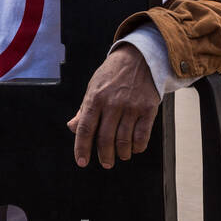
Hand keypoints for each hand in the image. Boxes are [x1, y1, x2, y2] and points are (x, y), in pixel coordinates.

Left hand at [67, 45, 158, 168]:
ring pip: (124, 140)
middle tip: (106, 163)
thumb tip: (72, 128)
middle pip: (105, 138)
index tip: (82, 162)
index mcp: (95, 98)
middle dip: (105, 156)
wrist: (139, 57)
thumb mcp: (93, 88)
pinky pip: (143, 135)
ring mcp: (131, 106)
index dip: (81, 148)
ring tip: (121, 156)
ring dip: (122, 153)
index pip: (85, 128)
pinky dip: (138, 147)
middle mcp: (112, 103)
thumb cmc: (112, 76)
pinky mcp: (149, 108)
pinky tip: (134, 149)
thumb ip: (83, 110)